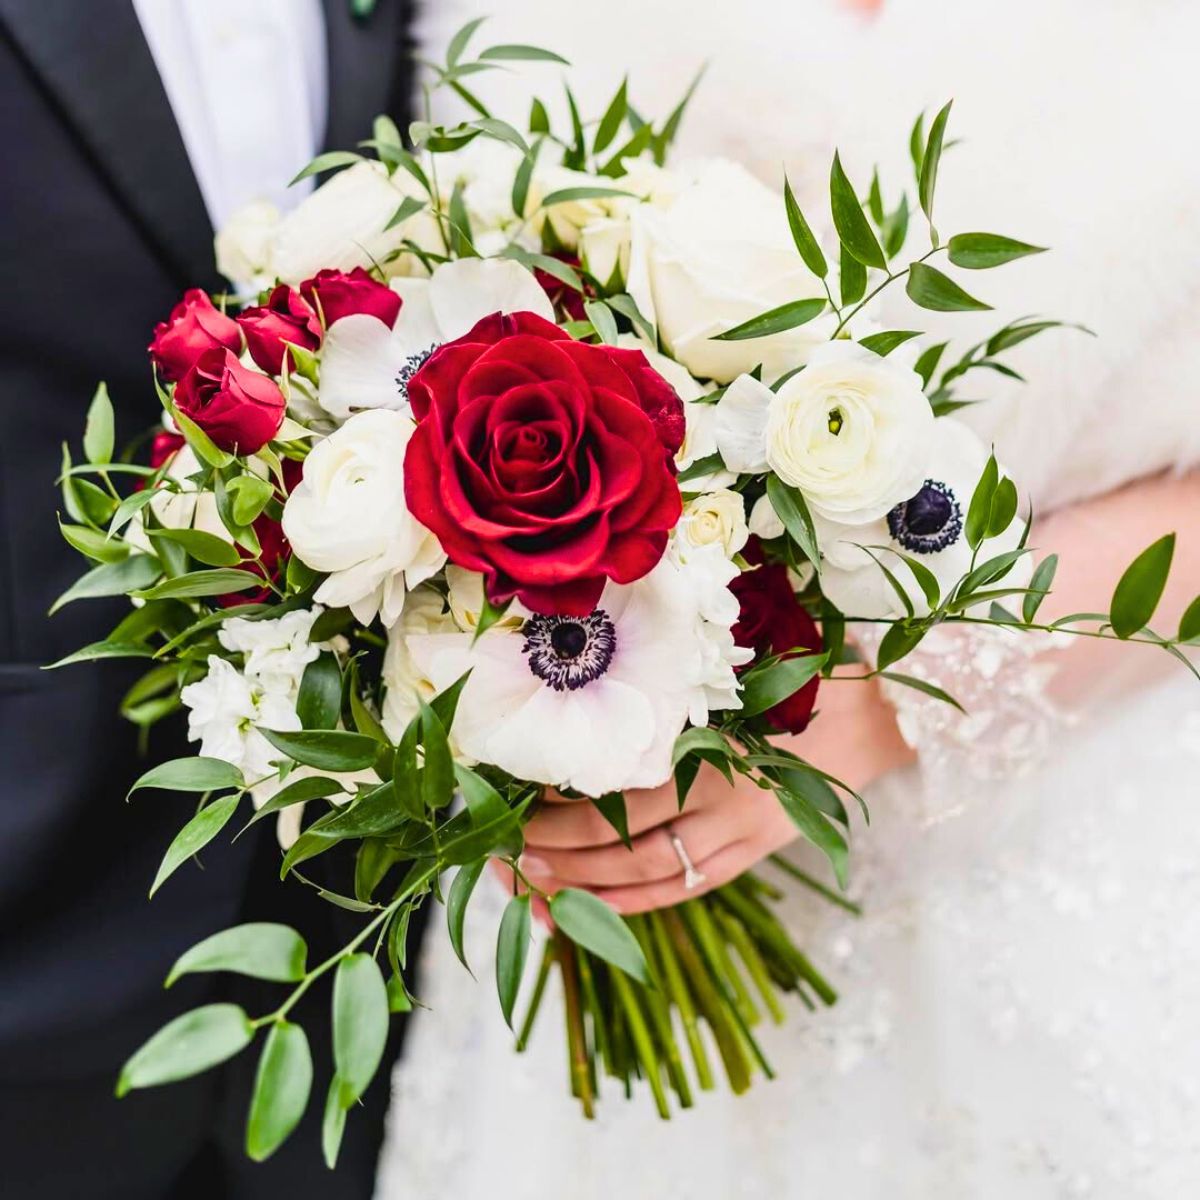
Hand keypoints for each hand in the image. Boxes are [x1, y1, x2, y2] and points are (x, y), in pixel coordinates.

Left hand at [518, 668, 912, 913]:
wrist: (875, 721)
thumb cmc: (805, 678)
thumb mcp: (749, 668)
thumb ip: (686, 685)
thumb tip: (600, 675)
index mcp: (726, 755)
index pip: (632, 798)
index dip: (573, 811)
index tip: (521, 803)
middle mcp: (730, 807)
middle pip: (630, 847)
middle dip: (563, 855)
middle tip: (506, 853)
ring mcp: (742, 838)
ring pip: (651, 877)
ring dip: (587, 887)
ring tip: (531, 886)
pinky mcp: (751, 855)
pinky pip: (685, 888)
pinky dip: (634, 902)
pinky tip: (591, 906)